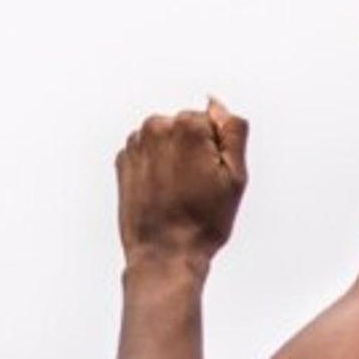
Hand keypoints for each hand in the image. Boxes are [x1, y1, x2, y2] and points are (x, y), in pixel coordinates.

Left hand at [116, 95, 248, 261]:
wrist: (165, 253)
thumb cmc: (202, 221)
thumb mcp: (236, 176)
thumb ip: (233, 131)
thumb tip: (217, 104)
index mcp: (186, 126)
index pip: (212, 122)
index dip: (218, 150)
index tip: (213, 177)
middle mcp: (156, 127)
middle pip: (186, 127)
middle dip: (195, 151)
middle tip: (199, 188)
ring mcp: (135, 145)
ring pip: (166, 140)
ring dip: (174, 158)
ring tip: (180, 192)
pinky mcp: (123, 162)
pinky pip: (148, 154)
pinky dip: (157, 168)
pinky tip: (163, 193)